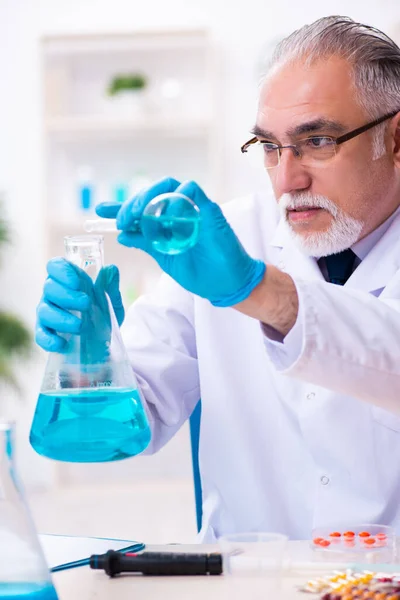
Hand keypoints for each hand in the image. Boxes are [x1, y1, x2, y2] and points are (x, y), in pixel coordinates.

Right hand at [36, 258, 123, 352]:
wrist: (105, 340)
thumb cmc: (103, 313)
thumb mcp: (112, 300)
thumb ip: (110, 286)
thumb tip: (111, 269)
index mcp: (68, 280)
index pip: (56, 266)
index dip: (63, 271)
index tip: (77, 282)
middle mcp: (54, 294)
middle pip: (49, 288)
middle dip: (67, 296)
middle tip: (87, 304)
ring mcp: (47, 313)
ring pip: (44, 311)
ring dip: (61, 318)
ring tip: (81, 326)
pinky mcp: (46, 333)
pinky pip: (41, 335)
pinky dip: (49, 339)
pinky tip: (62, 344)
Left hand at [96, 178, 265, 306]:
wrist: (225, 285)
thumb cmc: (200, 273)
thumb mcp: (165, 258)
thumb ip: (146, 243)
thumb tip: (123, 235)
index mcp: (167, 225)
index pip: (141, 209)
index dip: (120, 207)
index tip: (100, 210)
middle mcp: (179, 213)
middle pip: (152, 194)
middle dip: (132, 204)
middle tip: (122, 220)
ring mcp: (194, 210)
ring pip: (168, 187)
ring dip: (149, 199)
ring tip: (138, 216)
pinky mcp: (209, 210)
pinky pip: (191, 191)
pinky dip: (176, 199)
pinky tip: (168, 218)